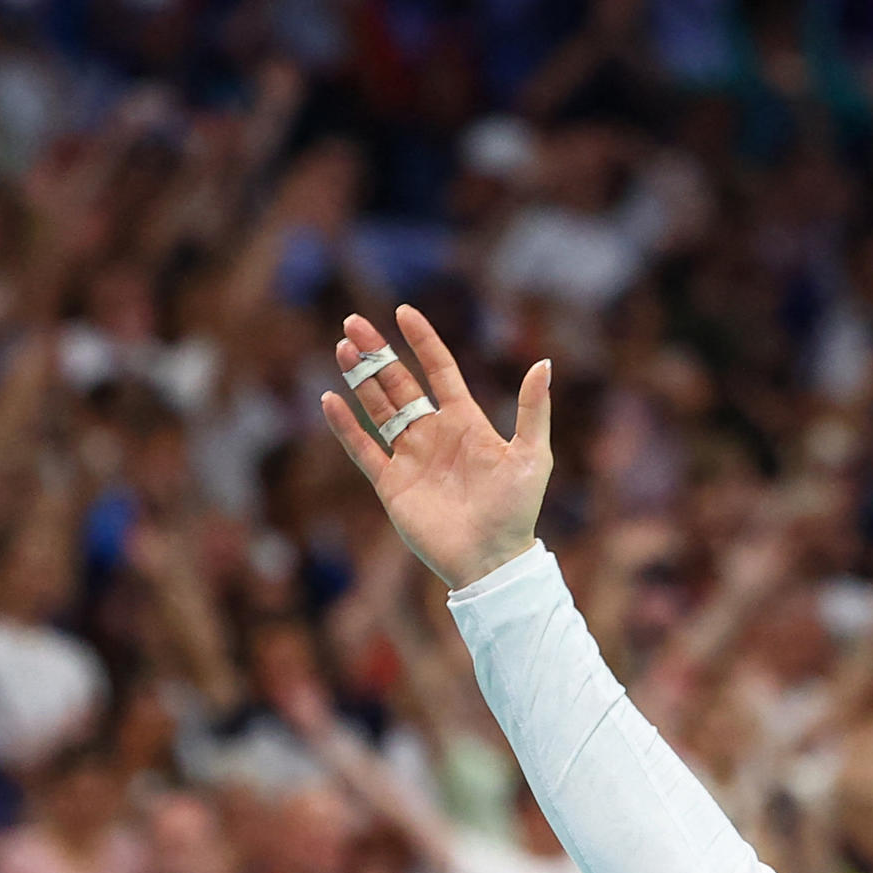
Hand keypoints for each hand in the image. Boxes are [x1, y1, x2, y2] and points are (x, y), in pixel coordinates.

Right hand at [321, 308, 552, 590]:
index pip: (439, 371)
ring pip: (379, 409)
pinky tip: (329, 400)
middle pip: (400, 384)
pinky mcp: (391, 484)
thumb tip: (543, 361)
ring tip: (343, 348)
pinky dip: (345, 427)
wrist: (491, 560)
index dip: (422, 342)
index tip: (404, 312)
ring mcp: (410, 457)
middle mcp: (434, 434)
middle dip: (378, 354)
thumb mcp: (531, 455)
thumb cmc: (516, 509)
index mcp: (466, 421)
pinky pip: (363, 450)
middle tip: (353, 323)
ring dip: (361, 380)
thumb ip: (533, 409)